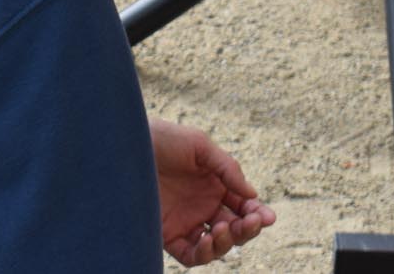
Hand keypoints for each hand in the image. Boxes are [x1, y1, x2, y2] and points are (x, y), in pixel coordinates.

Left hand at [152, 119, 276, 265]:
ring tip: (225, 229)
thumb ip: (227, 168)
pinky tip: (208, 239)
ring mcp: (185, 221)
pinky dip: (203, 253)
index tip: (267, 217)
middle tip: (252, 222)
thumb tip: (253, 195)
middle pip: (234, 228)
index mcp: (215, 185)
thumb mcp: (199, 146)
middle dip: (247, 229)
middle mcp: (202, 206)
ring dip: (227, 242)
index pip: (243, 207)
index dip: (257, 214)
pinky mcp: (166, 234)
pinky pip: (189, 253)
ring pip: (215, 245)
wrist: (126, 145)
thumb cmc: (163, 139)